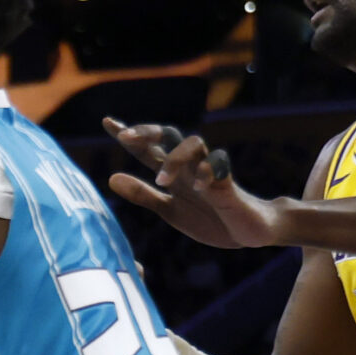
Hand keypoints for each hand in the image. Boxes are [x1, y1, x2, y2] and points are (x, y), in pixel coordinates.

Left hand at [102, 119, 290, 249]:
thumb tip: (111, 177)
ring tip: (162, 180)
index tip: (107, 122)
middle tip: (126, 137)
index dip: (130, 135)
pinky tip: (198, 187)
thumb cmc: (209, 219)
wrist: (248, 232)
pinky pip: (219, 166)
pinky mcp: (229, 182)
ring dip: (174, 159)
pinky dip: (206, 173)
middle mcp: (189, 166)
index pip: (148, 149)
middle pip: (169, 136)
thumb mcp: (169, 210)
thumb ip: (142, 194)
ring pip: (193, 144)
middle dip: (148, 133)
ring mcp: (209, 171)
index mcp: (173, 174)